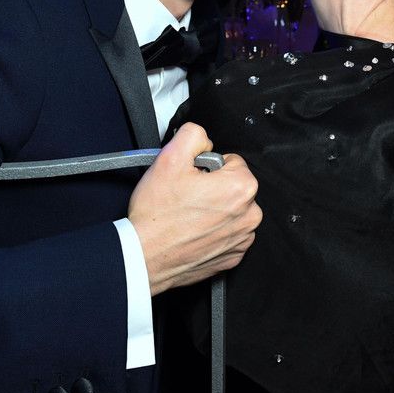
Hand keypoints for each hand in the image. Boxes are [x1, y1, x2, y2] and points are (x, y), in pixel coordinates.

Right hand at [128, 122, 260, 295]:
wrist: (144, 256)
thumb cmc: (157, 215)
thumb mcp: (170, 156)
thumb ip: (194, 135)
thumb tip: (205, 141)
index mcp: (241, 187)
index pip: (231, 161)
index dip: (206, 166)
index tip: (192, 177)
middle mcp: (249, 215)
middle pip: (233, 186)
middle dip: (212, 187)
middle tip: (186, 195)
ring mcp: (242, 239)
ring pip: (231, 210)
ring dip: (214, 210)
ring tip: (187, 215)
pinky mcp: (233, 257)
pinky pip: (228, 234)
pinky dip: (213, 231)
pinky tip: (192, 231)